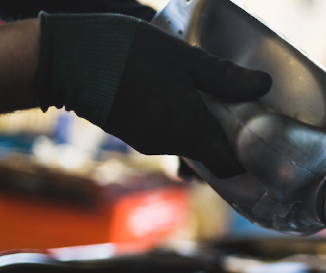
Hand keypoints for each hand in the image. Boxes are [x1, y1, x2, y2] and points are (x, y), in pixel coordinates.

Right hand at [37, 14, 271, 177]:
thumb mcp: (182, 56)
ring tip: (209, 97)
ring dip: (203, 128)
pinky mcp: (133, 134)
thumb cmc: (124, 52)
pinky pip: (169, 136)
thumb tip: (263, 85)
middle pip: (211, 156)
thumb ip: (223, 75)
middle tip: (239, 110)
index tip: (258, 139)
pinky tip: (180, 96)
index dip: (246, 158)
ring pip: (190, 144)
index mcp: (188, 129)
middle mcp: (170, 144)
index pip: (228, 166)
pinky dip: (181, 123)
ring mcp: (149, 142)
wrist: (62, 59)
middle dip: (227, 139)